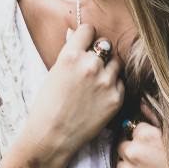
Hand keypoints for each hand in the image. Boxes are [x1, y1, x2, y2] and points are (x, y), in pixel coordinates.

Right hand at [18, 22, 123, 166]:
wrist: (52, 137)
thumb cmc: (46, 106)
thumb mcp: (53, 73)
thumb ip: (69, 54)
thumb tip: (76, 34)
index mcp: (71, 56)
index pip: (89, 30)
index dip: (87, 36)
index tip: (86, 44)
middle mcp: (91, 65)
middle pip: (105, 45)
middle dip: (99, 54)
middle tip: (91, 67)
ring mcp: (106, 82)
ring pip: (116, 63)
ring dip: (109, 69)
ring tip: (95, 84)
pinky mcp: (116, 98)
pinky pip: (121, 83)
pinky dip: (114, 87)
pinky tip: (100, 97)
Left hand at [115, 101, 168, 167]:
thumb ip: (155, 118)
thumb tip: (141, 102)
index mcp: (145, 135)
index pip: (134, 130)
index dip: (144, 139)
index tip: (155, 149)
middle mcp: (132, 152)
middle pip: (124, 147)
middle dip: (134, 153)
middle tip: (154, 164)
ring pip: (121, 166)